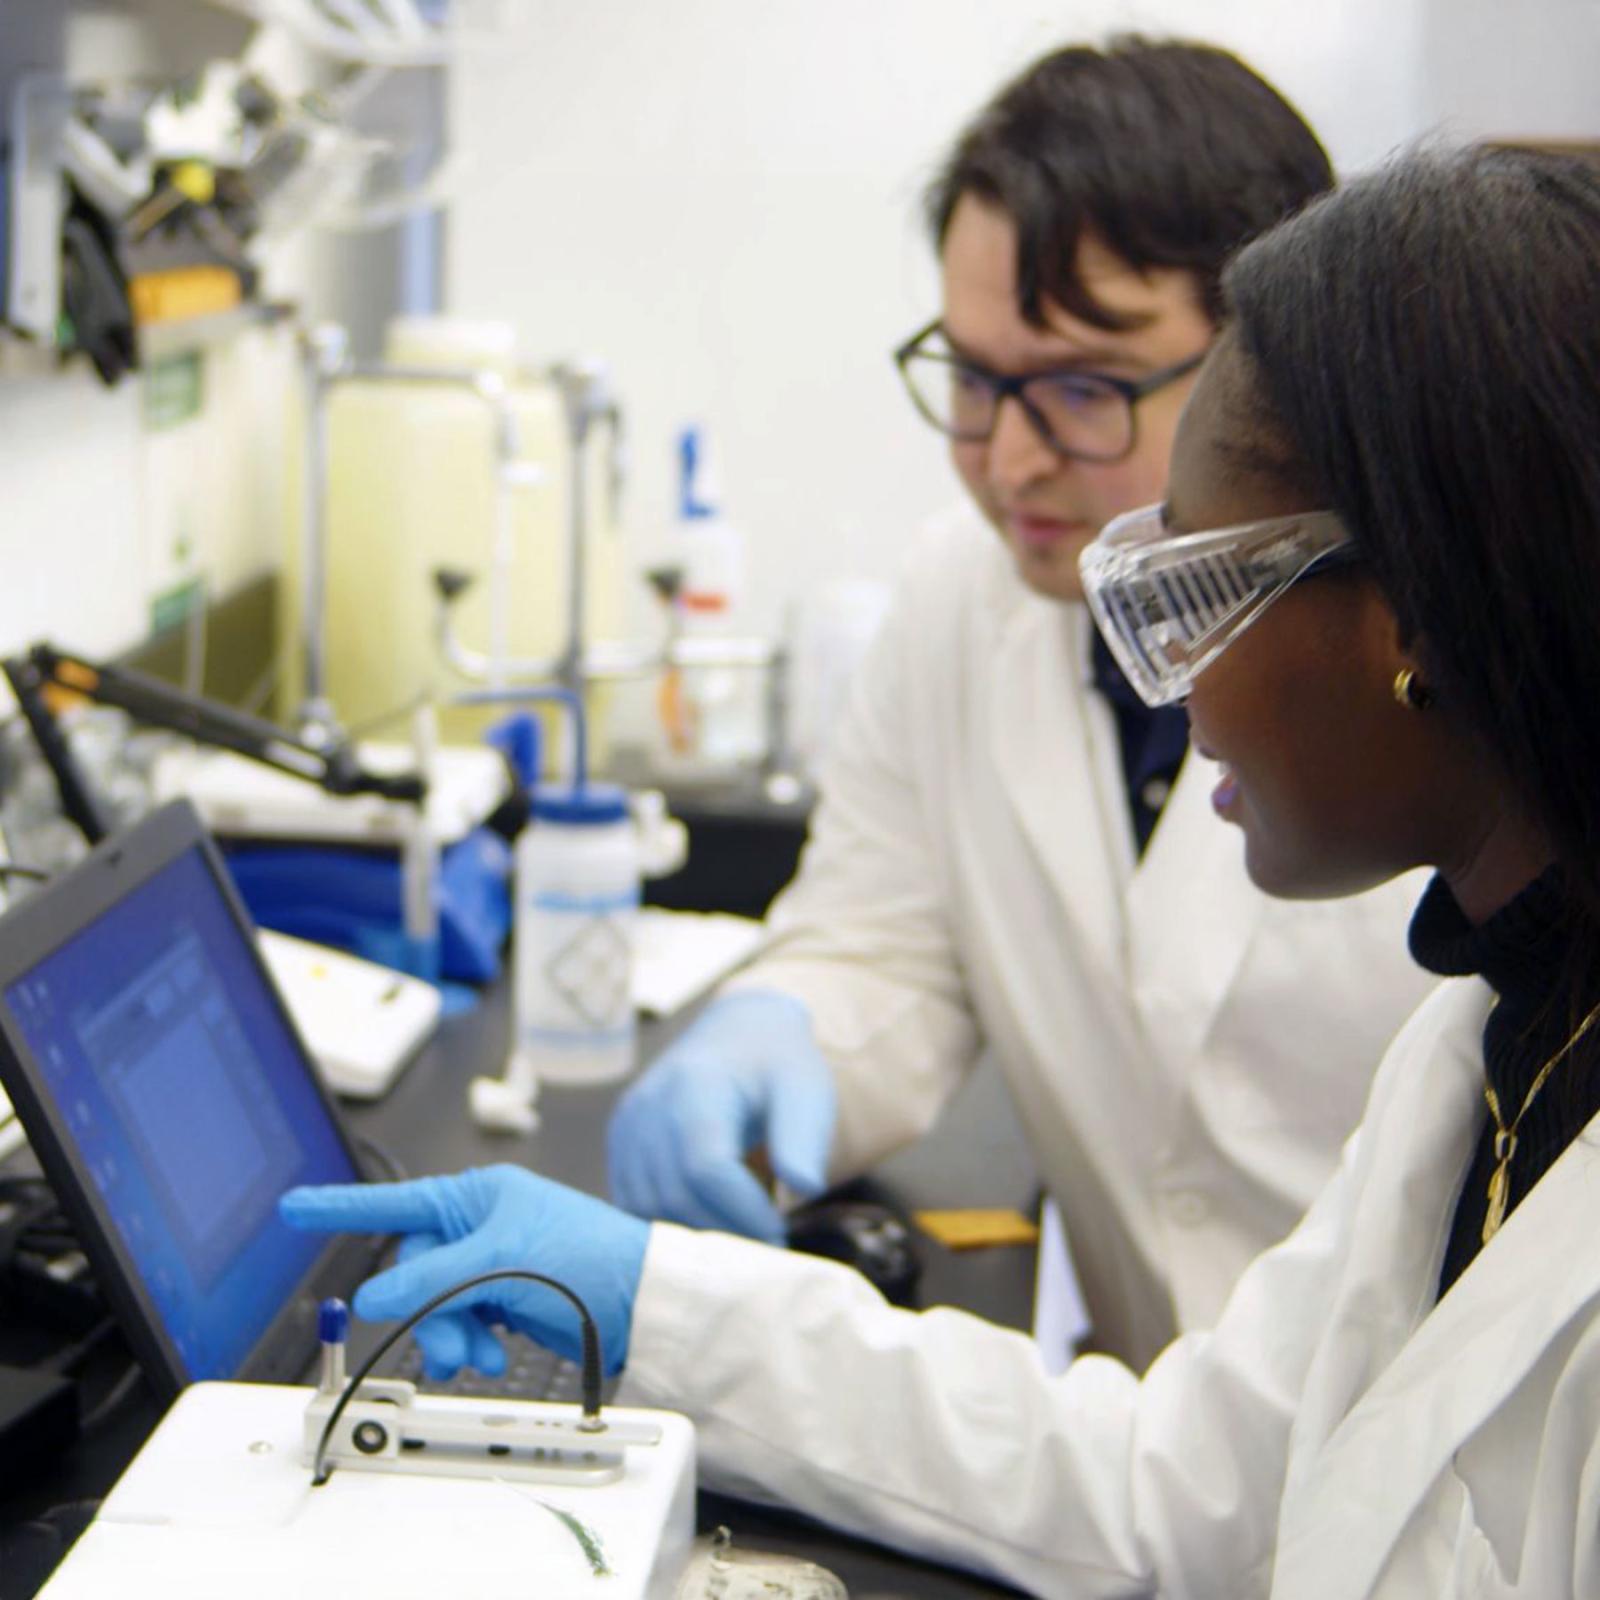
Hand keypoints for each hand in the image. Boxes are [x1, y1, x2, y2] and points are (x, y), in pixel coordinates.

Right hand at [278, 1165, 648, 1378]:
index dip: (340, 1208)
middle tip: (451, 1339)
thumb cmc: (589, 1253)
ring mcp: (492, 1264)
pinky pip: (463, 1324)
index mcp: (476, 1196)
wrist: (641, 1301)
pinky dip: (471, 1345)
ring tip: (478, 1355)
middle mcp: (479, 1226)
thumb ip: (433, 1279)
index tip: (295, 1208)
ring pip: (436, 1305)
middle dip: (426, 1310)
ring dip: (449, 1335)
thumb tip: (373, 1297)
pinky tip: (494, 1355)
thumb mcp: (502, 1261)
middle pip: (414, 1271)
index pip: (394, 1202)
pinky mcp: (506, 1300)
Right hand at [606, 989, 835, 1241]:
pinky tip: (710, 1226)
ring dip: (694, 1235)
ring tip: (739, 1240)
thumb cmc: (778, 1066)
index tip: (779, 1234)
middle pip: (673, 1194)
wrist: (739, 1033)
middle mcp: (650, 1104)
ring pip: (647, 1207)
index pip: (705, 1166)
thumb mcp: (806, 1090)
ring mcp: (628, 1124)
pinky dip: (668, 1224)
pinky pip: (632, 1203)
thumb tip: (805, 1188)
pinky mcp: (621, 1143)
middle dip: (722, 1233)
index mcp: (696, 1083)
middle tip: (762, 1252)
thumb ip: (803, 1138)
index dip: (741, 1212)